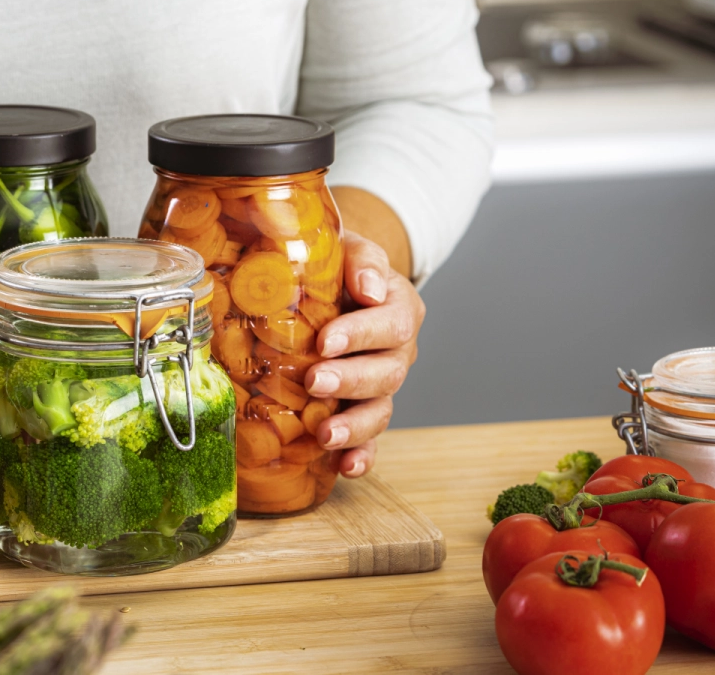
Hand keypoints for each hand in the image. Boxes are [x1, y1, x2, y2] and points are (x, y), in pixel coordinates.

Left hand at [305, 232, 423, 478]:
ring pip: (381, 410)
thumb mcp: (348, 246)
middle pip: (388, 372)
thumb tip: (369, 288)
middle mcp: (397, 350)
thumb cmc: (335, 265)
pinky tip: (345, 467)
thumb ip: (361, 258)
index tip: (326, 341)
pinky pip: (371, 438)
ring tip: (326, 435)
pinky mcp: (363, 409)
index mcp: (399, 308)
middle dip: (351, 381)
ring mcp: (382, 384)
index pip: (391, 324)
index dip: (361, 335)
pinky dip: (362, 455)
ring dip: (356, 426)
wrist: (328, 283)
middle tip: (315, 381)